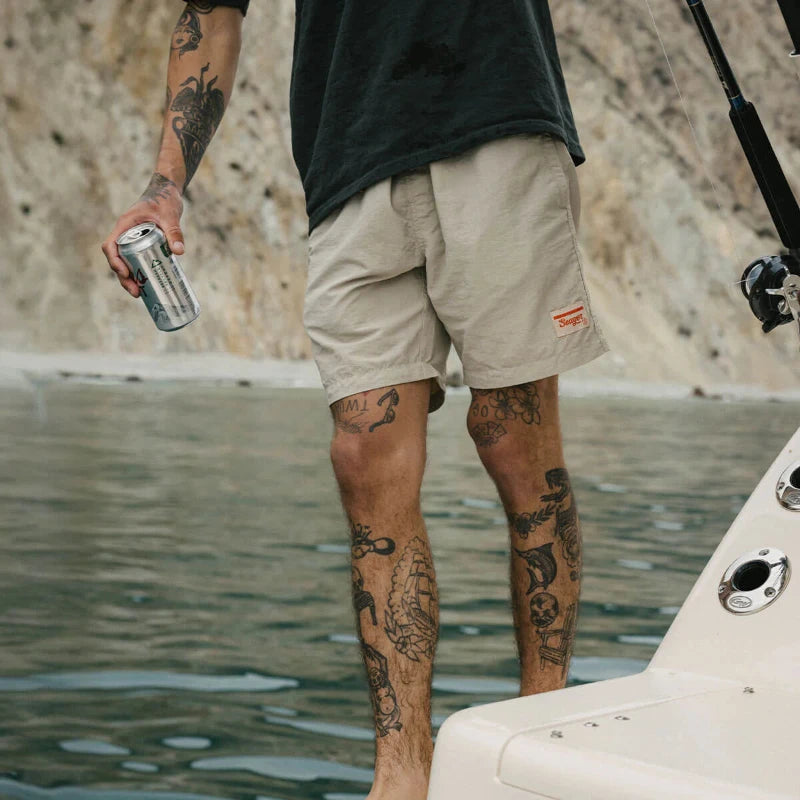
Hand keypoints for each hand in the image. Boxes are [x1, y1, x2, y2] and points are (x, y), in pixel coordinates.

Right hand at [101, 173, 184, 297]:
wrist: (167, 191)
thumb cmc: (165, 199)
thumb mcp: (170, 215)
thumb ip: (174, 231)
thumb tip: (179, 252)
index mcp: (125, 226)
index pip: (110, 246)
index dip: (114, 261)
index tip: (125, 274)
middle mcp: (125, 234)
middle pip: (117, 259)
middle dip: (123, 277)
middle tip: (136, 292)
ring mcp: (132, 239)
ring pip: (126, 262)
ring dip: (130, 278)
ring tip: (140, 294)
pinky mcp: (142, 243)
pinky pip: (136, 260)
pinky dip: (140, 272)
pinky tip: (149, 284)